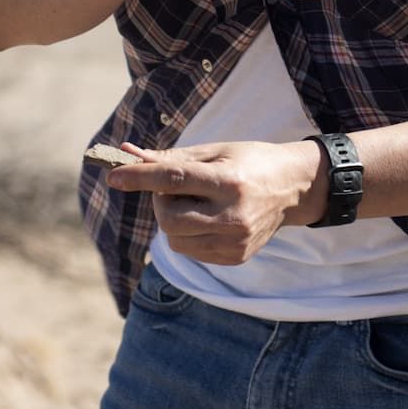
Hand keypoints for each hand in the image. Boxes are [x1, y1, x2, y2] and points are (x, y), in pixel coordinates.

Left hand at [106, 139, 323, 264]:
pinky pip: (190, 251)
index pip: (174, 180)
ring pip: (175, 240)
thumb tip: (127, 155)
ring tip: (196, 203)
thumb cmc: (250, 161)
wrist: (294, 187)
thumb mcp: (215, 151)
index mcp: (230, 181)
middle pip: (169, 218)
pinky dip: (188, 234)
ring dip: (173, 220)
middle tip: (176, 188)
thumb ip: (170, 159)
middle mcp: (234, 215)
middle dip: (161, 202)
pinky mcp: (235, 257)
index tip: (114, 176)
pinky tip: (209, 219)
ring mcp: (236, 241)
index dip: (140, 178)